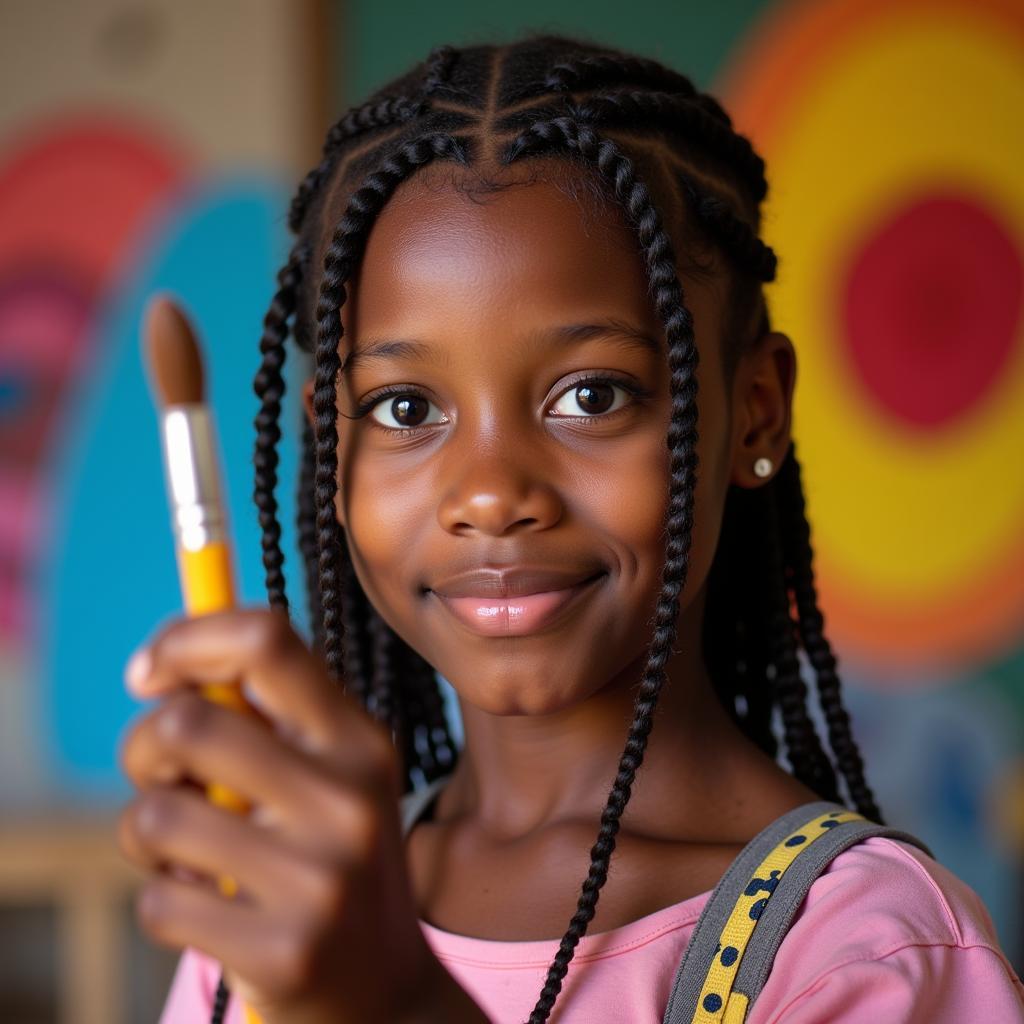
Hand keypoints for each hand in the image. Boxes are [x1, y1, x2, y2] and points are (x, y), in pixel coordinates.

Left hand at [118, 608, 479, 1023]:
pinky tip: (212, 912)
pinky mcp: (286, 950)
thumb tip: (162, 668)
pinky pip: (159, 903)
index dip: (186, 639)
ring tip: (188, 855)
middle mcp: (351, 797)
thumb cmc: (327, 862)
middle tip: (162, 776)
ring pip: (155, 815)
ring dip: (145, 835)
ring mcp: (322, 876)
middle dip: (143, 748)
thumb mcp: (326, 777)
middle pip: (187, 723)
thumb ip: (262, 719)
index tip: (149, 675)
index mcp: (360, 739)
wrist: (385, 995)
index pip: (266, 640)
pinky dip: (165, 902)